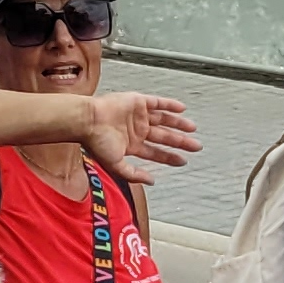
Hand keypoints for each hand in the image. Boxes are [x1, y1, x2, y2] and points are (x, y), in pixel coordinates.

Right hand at [75, 91, 197, 177]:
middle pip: (164, 137)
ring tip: (192, 128)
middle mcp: (136, 130)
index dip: (169, 157)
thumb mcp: (116, 165)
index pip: (156, 152)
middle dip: (180, 142)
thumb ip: (134, 174)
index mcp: (131, 145)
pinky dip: (170, 105)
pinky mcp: (138, 102)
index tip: (183, 161)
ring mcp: (138, 115)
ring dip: (178, 124)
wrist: (88, 120)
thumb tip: (151, 181)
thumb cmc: (95, 142)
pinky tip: (181, 109)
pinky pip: (158, 102)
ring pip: (164, 120)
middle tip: (195, 146)